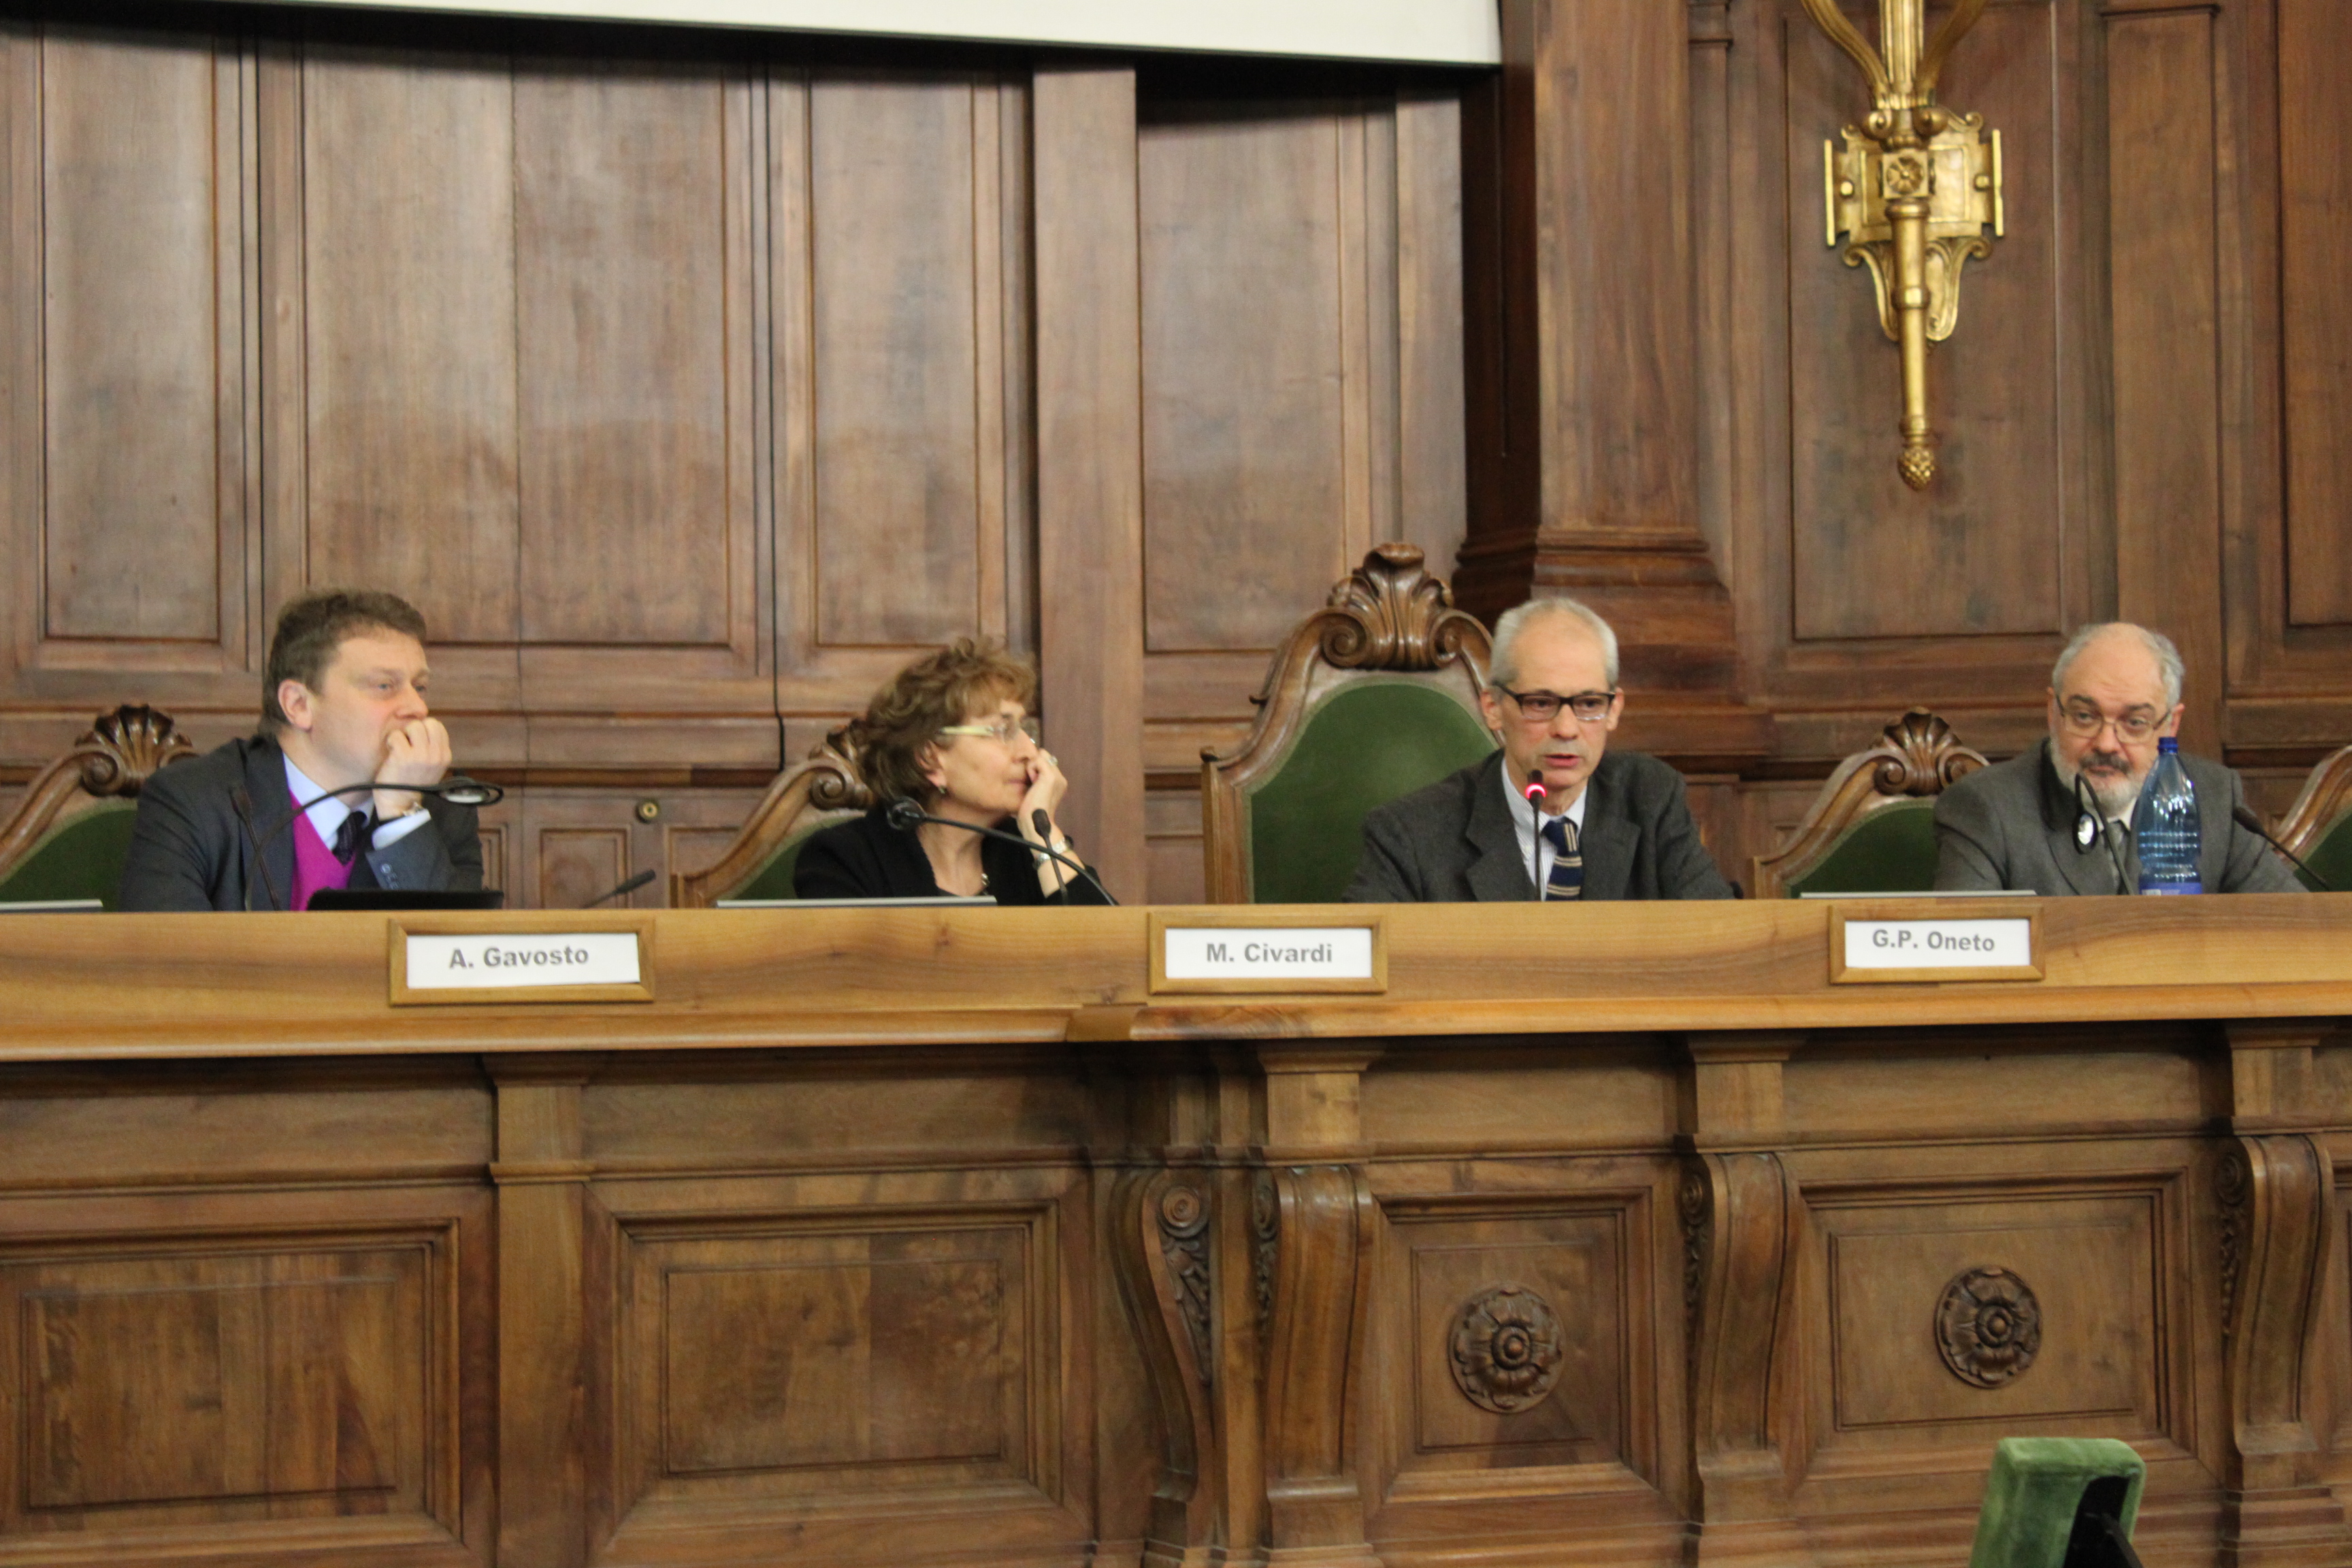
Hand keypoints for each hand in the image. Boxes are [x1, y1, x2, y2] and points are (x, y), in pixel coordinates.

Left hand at [374, 717, 451, 821]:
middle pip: (428, 723)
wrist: (401, 802)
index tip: (417, 740)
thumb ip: (434, 748)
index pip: (439, 727)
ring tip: (399, 746)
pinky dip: (391, 741)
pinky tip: (391, 751)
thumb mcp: (433, 766)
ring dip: (403, 734)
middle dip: (415, 729)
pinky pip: (396, 735)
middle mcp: (436, 755)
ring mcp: (421, 755)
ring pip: (414, 726)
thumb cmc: (413, 782)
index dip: (425, 729)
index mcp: (445, 755)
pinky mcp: (404, 756)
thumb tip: (425, 727)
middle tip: (408, 741)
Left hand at [1019, 748, 1072, 895]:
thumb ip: (1034, 782)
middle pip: (1044, 756)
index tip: (1030, 783)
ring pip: (1041, 756)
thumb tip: (1026, 771)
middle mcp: (1060, 778)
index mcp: (1058, 783)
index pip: (1046, 762)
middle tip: (1031, 783)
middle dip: (1033, 765)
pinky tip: (1031, 781)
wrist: (1035, 824)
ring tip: (1031, 784)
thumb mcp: (1033, 794)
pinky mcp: (1050, 776)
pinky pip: (1037, 760)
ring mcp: (1057, 776)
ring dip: (1032, 767)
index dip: (1035, 767)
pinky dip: (1031, 768)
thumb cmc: (1031, 813)